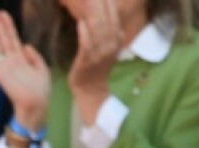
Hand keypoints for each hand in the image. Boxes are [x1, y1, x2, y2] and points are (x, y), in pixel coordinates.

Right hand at [0, 4, 49, 130]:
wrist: (36, 104)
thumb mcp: (41, 68)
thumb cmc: (40, 90)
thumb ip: (34, 55)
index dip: (7, 24)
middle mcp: (10, 59)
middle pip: (2, 37)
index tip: (2, 12)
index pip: (12, 37)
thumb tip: (26, 44)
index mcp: (20, 58)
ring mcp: (4, 65)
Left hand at [67, 0, 123, 122]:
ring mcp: (101, 53)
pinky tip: (81, 22)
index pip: (114, 16)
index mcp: (117, 39)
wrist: (91, 88)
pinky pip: (87, 44)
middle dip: (100, 4)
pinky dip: (85, 33)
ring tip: (87, 0)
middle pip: (107, 20)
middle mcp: (111, 44)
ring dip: (92, 14)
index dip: (109, 2)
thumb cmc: (96, 64)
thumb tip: (102, 10)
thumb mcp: (107, 45)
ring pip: (98, 30)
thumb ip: (107, 29)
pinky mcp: (88, 60)